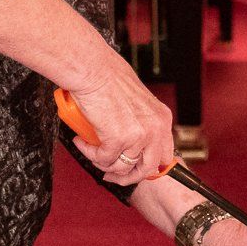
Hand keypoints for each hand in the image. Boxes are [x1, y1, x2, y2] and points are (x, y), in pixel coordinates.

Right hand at [68, 52, 175, 184]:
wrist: (93, 69)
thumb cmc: (109, 77)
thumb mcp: (138, 101)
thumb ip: (141, 121)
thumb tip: (132, 142)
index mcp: (162, 118)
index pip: (164, 154)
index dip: (148, 166)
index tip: (133, 169)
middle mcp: (154, 128)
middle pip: (147, 168)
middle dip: (128, 176)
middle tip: (111, 173)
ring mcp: (137, 136)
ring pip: (122, 167)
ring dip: (104, 164)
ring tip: (91, 151)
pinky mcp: (117, 139)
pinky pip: (103, 159)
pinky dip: (90, 154)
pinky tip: (82, 142)